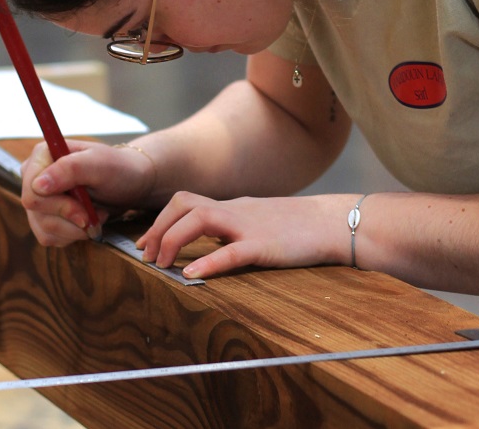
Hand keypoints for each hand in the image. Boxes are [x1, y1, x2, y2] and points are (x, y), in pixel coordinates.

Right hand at [21, 140, 156, 245]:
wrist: (130, 184)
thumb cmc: (118, 169)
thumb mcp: (100, 164)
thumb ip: (69, 169)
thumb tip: (37, 186)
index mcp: (43, 154)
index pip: (32, 189)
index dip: (57, 204)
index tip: (84, 208)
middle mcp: (35, 174)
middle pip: (35, 210)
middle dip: (70, 217)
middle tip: (96, 213)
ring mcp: (39, 197)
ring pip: (42, 227)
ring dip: (74, 228)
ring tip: (96, 215)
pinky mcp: (45, 216)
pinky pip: (48, 237)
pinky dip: (71, 235)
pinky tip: (87, 223)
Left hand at [137, 193, 352, 278]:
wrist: (332, 222)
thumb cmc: (299, 228)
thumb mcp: (258, 222)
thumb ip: (234, 229)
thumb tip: (212, 244)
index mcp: (232, 207)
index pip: (186, 202)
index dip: (160, 221)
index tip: (146, 244)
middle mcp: (234, 211)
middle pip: (184, 204)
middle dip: (158, 228)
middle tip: (147, 256)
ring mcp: (248, 226)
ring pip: (199, 219)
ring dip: (173, 240)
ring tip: (161, 264)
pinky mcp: (264, 245)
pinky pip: (231, 252)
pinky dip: (207, 262)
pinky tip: (191, 275)